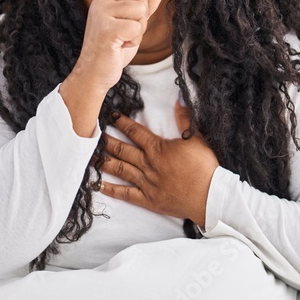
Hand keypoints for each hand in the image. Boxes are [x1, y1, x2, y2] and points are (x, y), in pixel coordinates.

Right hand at [73, 0, 166, 93]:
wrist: (94, 72)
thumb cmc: (113, 48)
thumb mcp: (131, 23)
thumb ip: (144, 6)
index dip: (140, 6)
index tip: (125, 22)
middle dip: (141, 19)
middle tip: (124, 33)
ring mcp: (102, 12)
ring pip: (141, 10)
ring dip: (138, 31)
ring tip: (122, 39)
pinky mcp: (107, 28)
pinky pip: (137, 27)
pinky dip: (134, 41)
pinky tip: (120, 46)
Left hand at [97, 95, 218, 226]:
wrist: (210, 197)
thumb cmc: (205, 167)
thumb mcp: (197, 139)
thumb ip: (185, 119)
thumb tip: (178, 99)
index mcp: (158, 148)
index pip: (136, 132)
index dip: (122, 122)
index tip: (110, 115)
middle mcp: (148, 164)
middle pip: (122, 150)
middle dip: (106, 140)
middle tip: (91, 133)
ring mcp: (146, 183)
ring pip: (120, 170)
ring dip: (104, 162)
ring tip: (89, 156)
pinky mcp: (148, 200)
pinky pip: (126, 194)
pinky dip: (111, 190)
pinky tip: (97, 185)